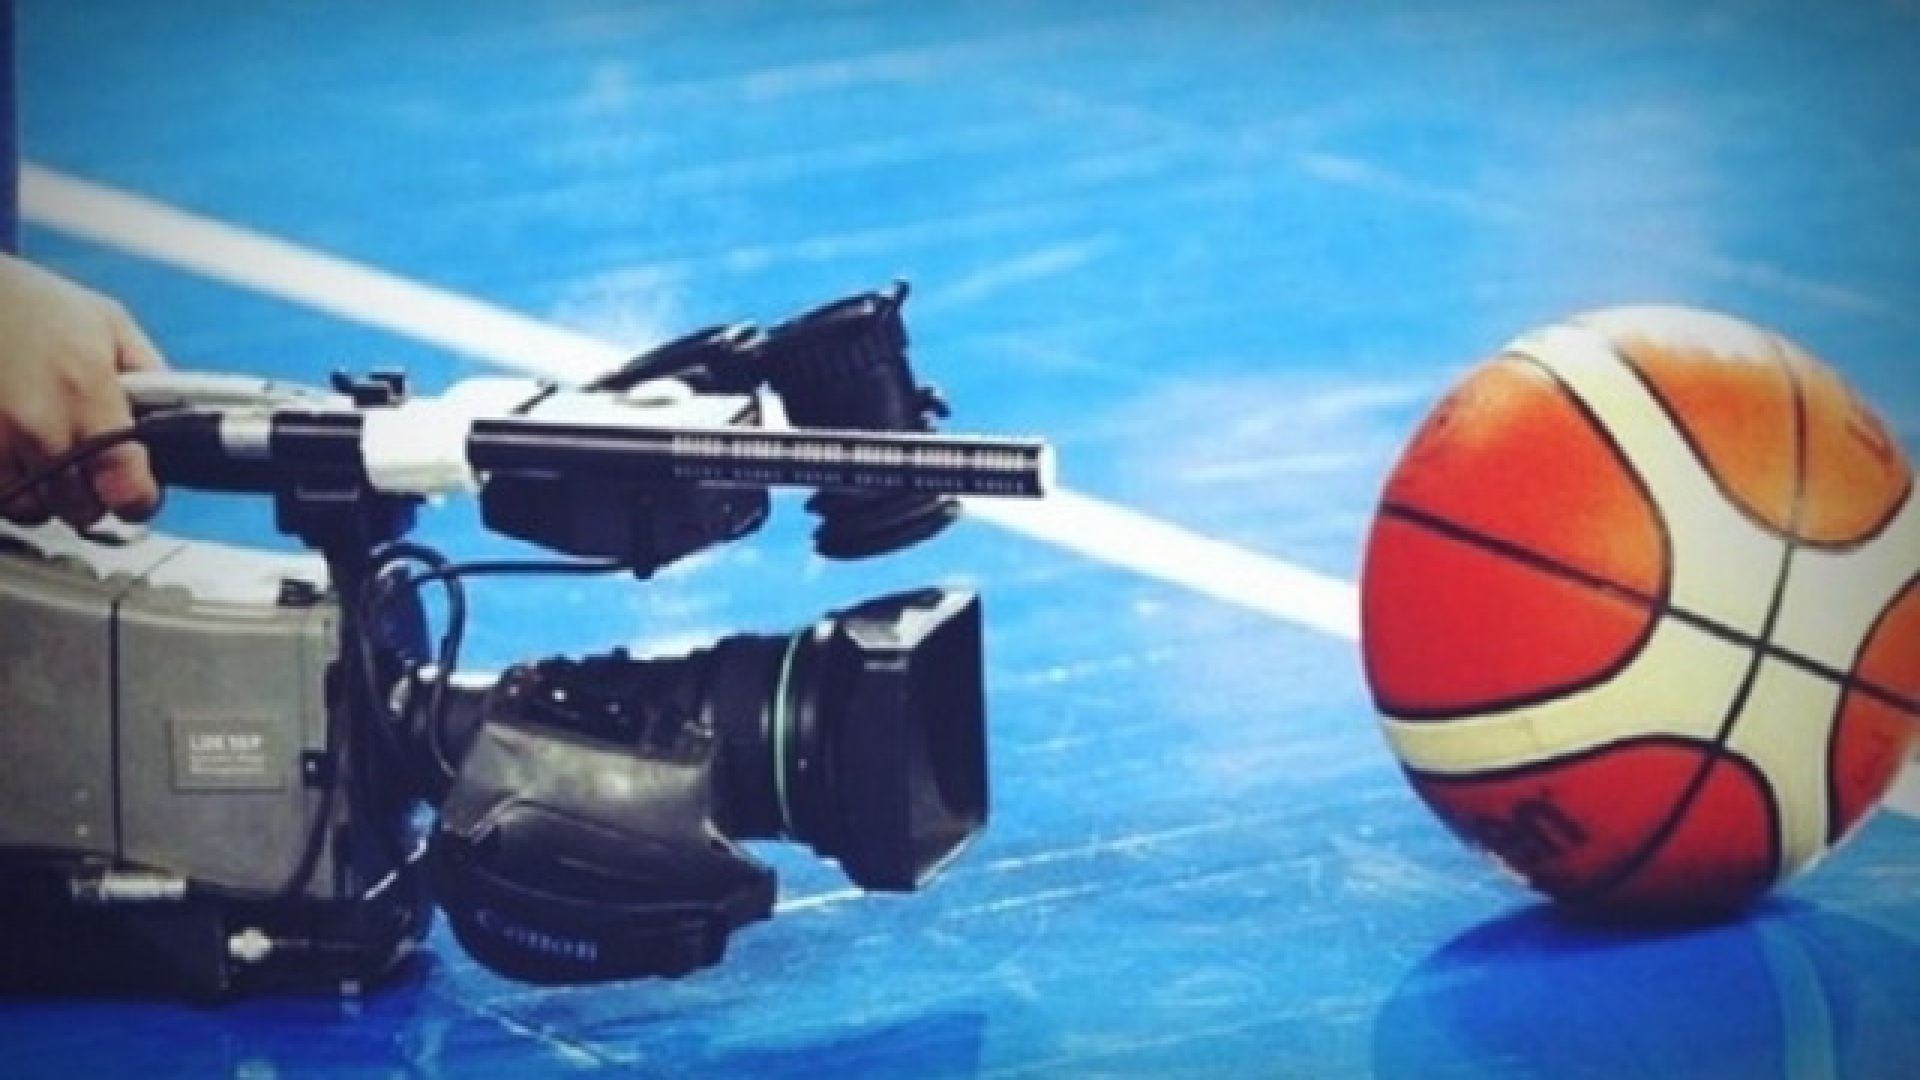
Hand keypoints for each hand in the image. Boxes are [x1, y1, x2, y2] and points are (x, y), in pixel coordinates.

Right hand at [0, 254, 166, 526]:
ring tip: (48, 461)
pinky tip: (14, 458)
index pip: (125, 486)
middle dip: (93, 496)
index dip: (138, 499)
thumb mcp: (111, 326)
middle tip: (92, 472)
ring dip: (46, 496)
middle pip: (79, 508)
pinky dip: (7, 487)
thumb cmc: (36, 303)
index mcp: (87, 394)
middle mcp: (38, 424)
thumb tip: (177, 422)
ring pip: (30, 510)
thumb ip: (150, 378)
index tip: (139, 496)